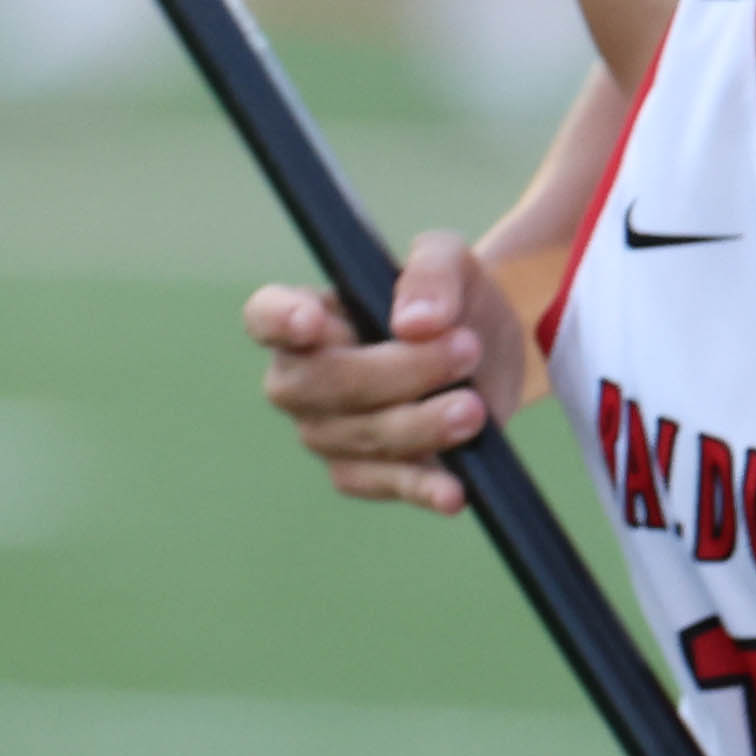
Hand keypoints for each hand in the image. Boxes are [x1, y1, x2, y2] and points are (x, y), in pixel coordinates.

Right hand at [242, 232, 529, 514]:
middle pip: (322, 384)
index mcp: (304, 314)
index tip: (312, 321)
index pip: (265, 317)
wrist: (490, 354)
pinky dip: (419, 487)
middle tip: (466, 350)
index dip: (279, 321)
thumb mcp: (451, 263)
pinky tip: (452, 492)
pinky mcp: (362, 472)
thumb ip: (431, 275)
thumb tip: (414, 324)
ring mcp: (327, 430)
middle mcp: (301, 378)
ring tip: (474, 409)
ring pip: (360, 437)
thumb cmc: (450, 298)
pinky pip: (381, 483)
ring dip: (421, 425)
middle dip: (396, 372)